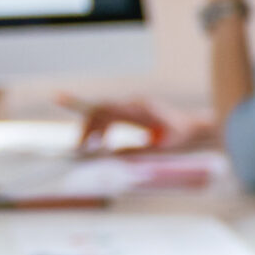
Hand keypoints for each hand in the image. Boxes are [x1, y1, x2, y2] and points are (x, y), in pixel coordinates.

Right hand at [68, 97, 216, 153]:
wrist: (197, 127)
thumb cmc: (183, 137)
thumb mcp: (161, 149)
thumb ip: (136, 150)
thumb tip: (111, 156)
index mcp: (140, 110)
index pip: (105, 107)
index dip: (81, 103)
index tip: (58, 98)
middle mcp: (135, 104)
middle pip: (100, 111)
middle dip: (86, 129)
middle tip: (79, 149)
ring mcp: (134, 105)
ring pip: (104, 114)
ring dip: (93, 130)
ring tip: (86, 149)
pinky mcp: (135, 109)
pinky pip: (112, 116)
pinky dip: (103, 128)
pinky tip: (99, 143)